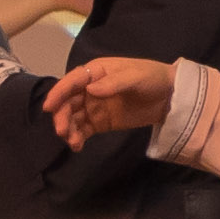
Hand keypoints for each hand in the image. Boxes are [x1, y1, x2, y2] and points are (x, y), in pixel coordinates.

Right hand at [44, 54, 173, 137]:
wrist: (170, 96)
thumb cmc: (152, 78)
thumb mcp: (135, 77)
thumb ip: (113, 83)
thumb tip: (91, 90)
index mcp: (95, 72)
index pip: (72, 81)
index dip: (58, 93)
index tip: (49, 107)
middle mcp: (89, 89)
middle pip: (68, 102)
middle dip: (62, 116)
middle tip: (62, 131)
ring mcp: (93, 106)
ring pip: (73, 117)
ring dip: (68, 129)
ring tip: (73, 141)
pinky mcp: (100, 122)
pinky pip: (83, 130)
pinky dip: (77, 138)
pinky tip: (77, 146)